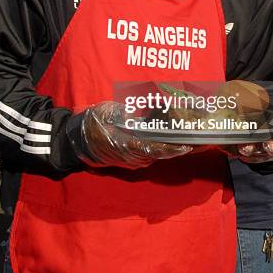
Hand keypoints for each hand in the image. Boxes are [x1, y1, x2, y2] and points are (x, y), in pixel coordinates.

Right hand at [68, 102, 192, 169]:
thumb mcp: (108, 113)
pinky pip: (151, 154)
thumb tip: (142, 112)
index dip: (171, 148)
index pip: (154, 149)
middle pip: (160, 154)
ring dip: (171, 147)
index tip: (186, 145)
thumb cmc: (93, 123)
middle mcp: (132, 157)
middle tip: (195, 139)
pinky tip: (171, 138)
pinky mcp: (131, 159)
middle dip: (177, 147)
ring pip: (157, 155)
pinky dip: (162, 147)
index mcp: (127, 145)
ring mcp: (132, 160)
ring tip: (188, 137)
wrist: (77, 139)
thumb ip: (126, 114)